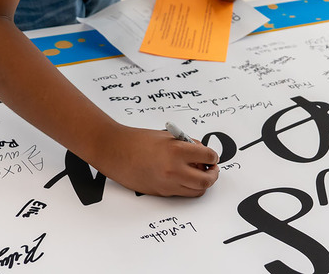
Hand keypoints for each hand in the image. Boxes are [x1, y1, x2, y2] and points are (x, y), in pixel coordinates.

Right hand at [94, 126, 219, 196]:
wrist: (115, 151)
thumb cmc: (137, 141)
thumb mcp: (167, 136)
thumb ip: (187, 144)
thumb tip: (201, 153)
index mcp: (177, 151)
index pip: (208, 157)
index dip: (213, 156)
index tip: (212, 156)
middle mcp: (174, 170)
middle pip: (206, 180)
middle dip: (213, 175)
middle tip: (212, 169)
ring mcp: (167, 184)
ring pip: (196, 191)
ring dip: (202, 183)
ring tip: (199, 174)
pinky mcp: (161, 192)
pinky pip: (182, 193)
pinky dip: (188, 186)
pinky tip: (184, 176)